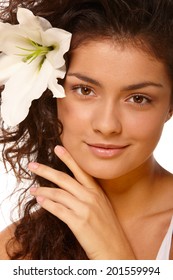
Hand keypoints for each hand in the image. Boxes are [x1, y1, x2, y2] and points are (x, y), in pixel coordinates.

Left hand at [28, 145, 134, 259]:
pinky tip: (40, 201)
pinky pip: (58, 209)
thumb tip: (70, 190)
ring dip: (42, 190)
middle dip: (45, 170)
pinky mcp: (78, 222)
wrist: (115, 250)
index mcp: (97, 191)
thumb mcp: (102, 207)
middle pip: (64, 179)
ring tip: (33, 189)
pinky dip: (47, 204)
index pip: (80, 170)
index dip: (68, 158)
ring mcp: (85, 209)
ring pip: (58, 193)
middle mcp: (91, 197)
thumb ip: (89, 196)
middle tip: (33, 165)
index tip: (58, 148)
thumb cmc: (108, 229)